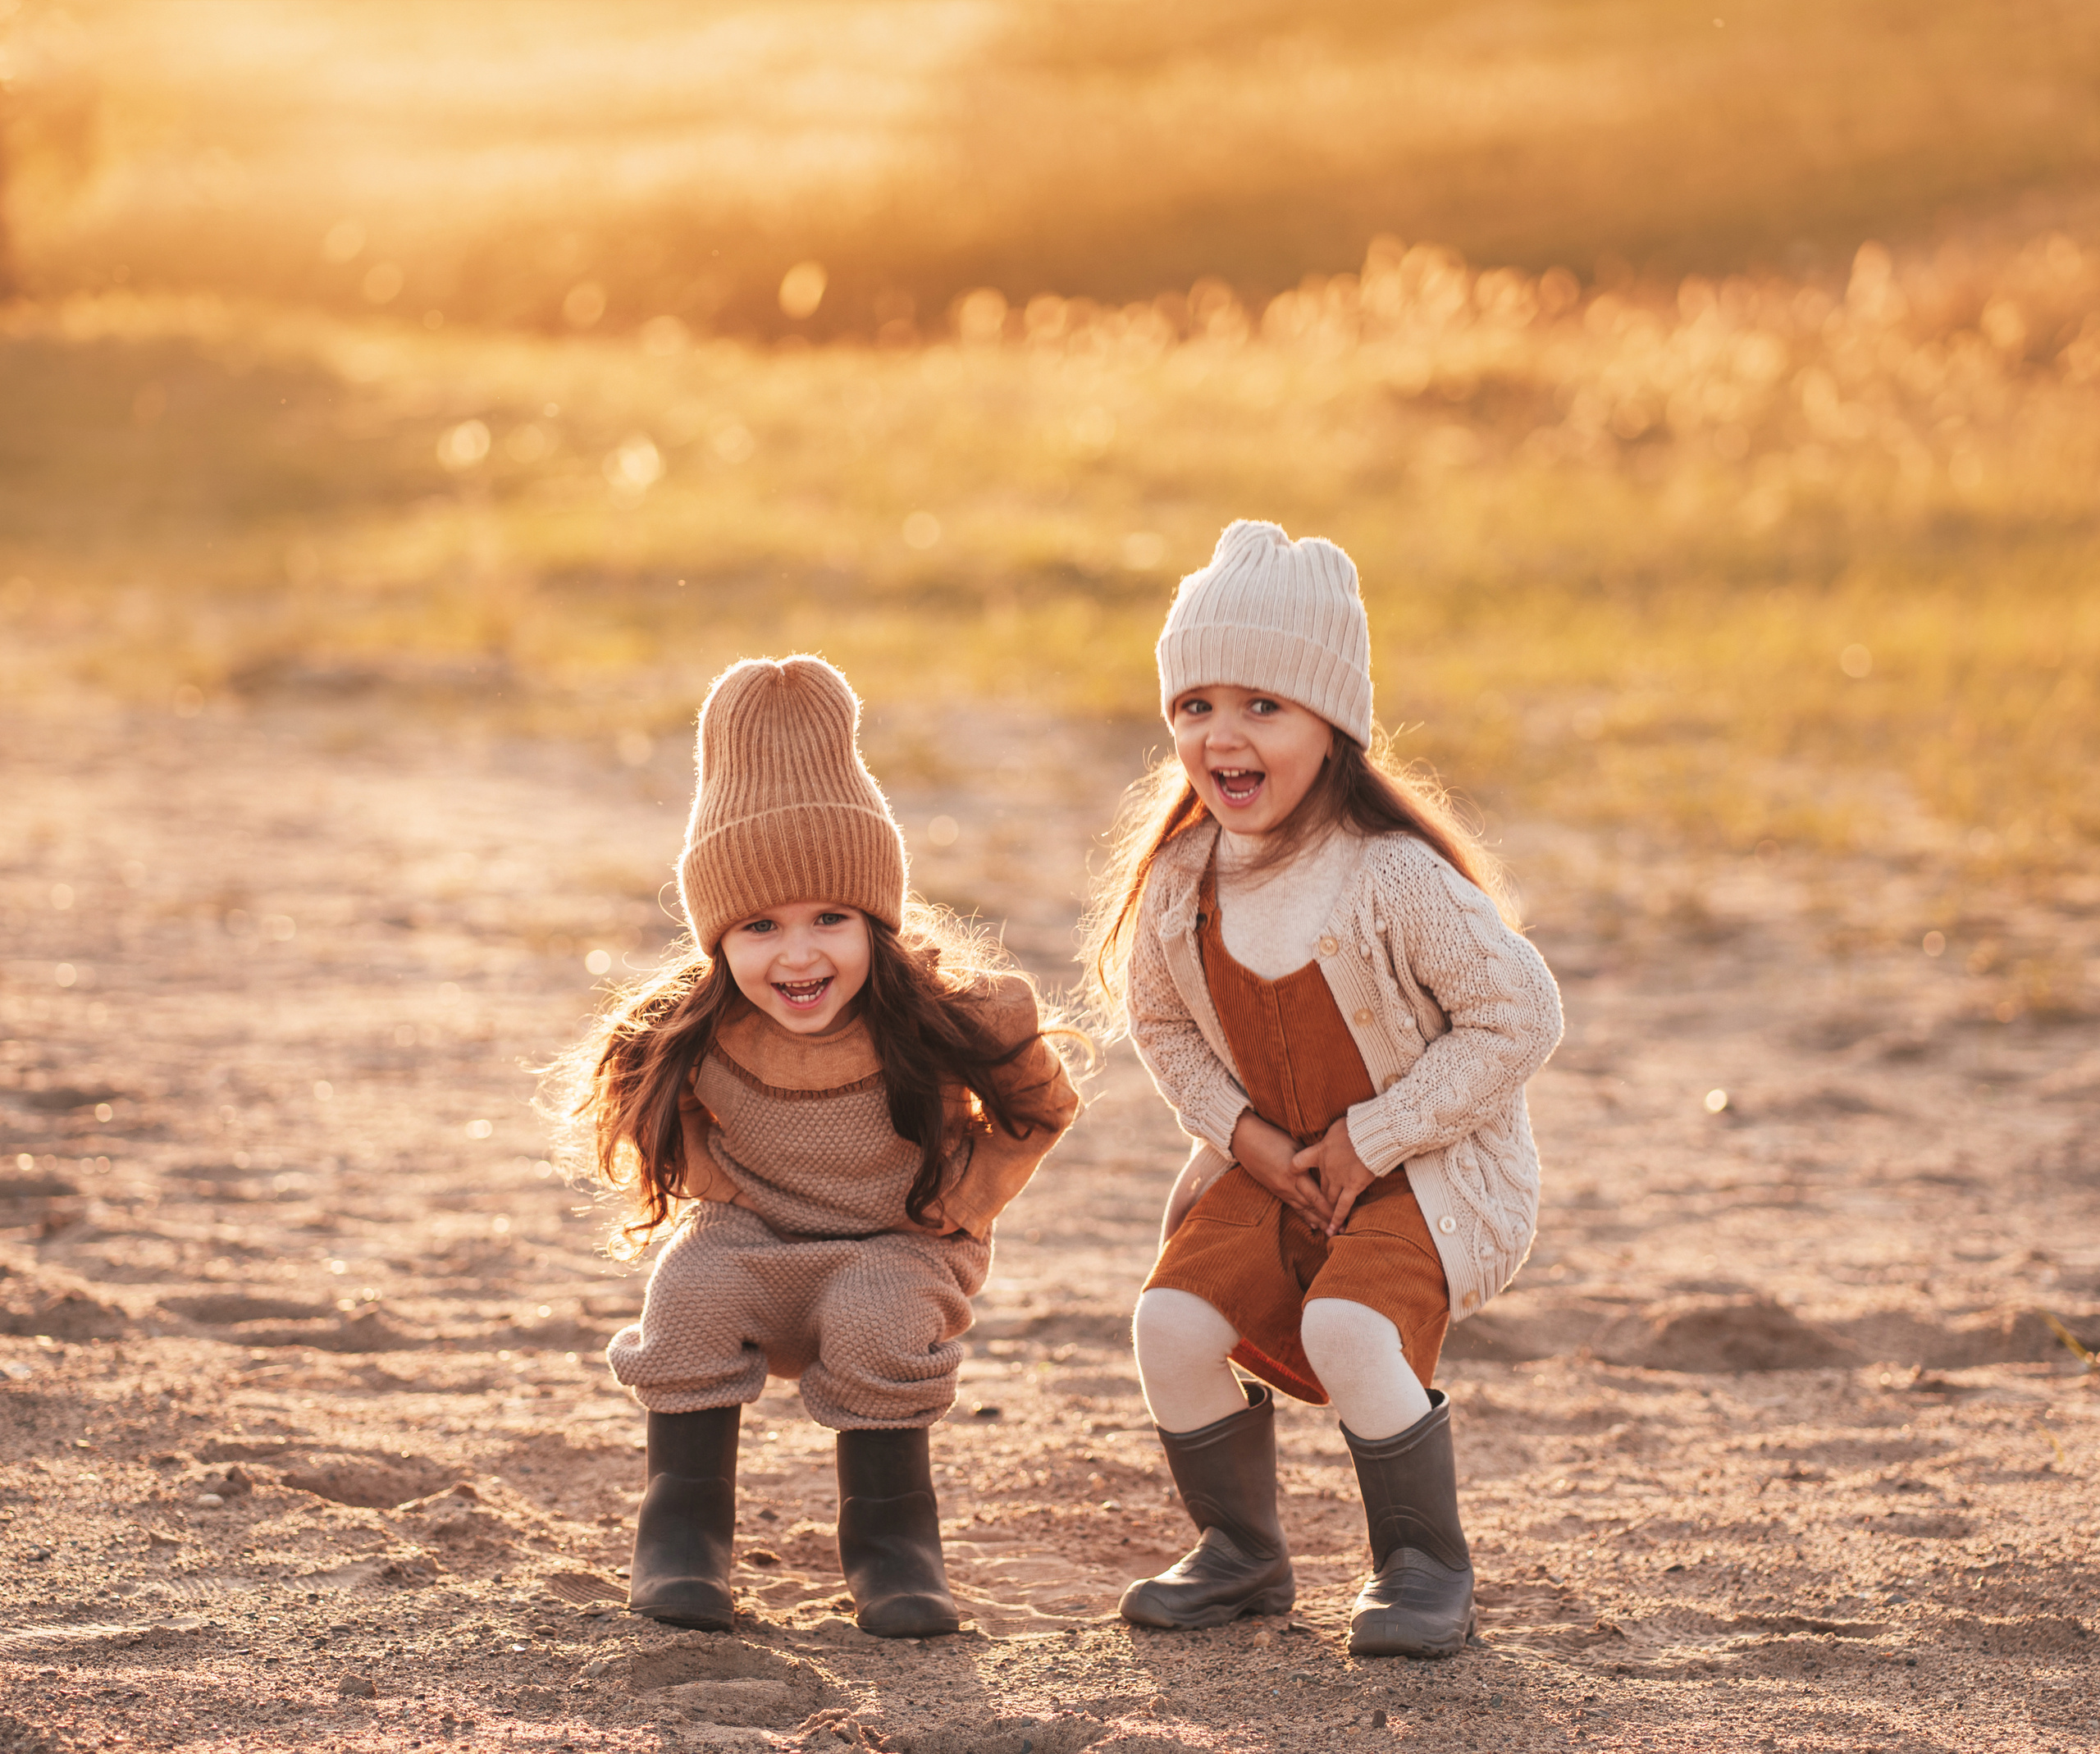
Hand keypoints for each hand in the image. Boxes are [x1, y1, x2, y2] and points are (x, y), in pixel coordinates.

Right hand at [1233, 1110, 1333, 1230]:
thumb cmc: (1273, 1136)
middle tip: (1341, 1230)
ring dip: (1316, 1220)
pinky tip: (1311, 1224)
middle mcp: (1287, 1185)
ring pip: (1301, 1209)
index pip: (1316, 1196)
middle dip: (1326, 1219)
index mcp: (1294, 1173)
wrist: (1245, 1139)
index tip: (1344, 1217)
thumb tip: (1329, 1169)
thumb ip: (1310, 1160)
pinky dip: (1303, 1215)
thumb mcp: (1295, 1146)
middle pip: (1311, 1206)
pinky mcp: (1274, 1190)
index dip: (1331, 1209)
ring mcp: (1279, 1189)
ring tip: (1329, 1231)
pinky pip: (1292, 1206)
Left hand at [1294, 1117, 1376, 1234]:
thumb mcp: (1337, 1126)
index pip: (1298, 1163)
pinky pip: (1343, 1205)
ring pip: (1328, 1198)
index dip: (1296, 1170)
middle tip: (1316, 1208)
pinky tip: (1335, 1228)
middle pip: (1317, 1186)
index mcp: (1319, 1152)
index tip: (1295, 1176)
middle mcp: (1326, 1168)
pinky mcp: (1353, 1186)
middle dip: (1317, 1198)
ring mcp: (1338, 1179)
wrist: (1372, 1133)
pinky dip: (1338, 1217)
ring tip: (1324, 1223)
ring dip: (1326, 1211)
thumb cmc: (1357, 1125)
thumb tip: (1334, 1135)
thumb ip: (1332, 1136)